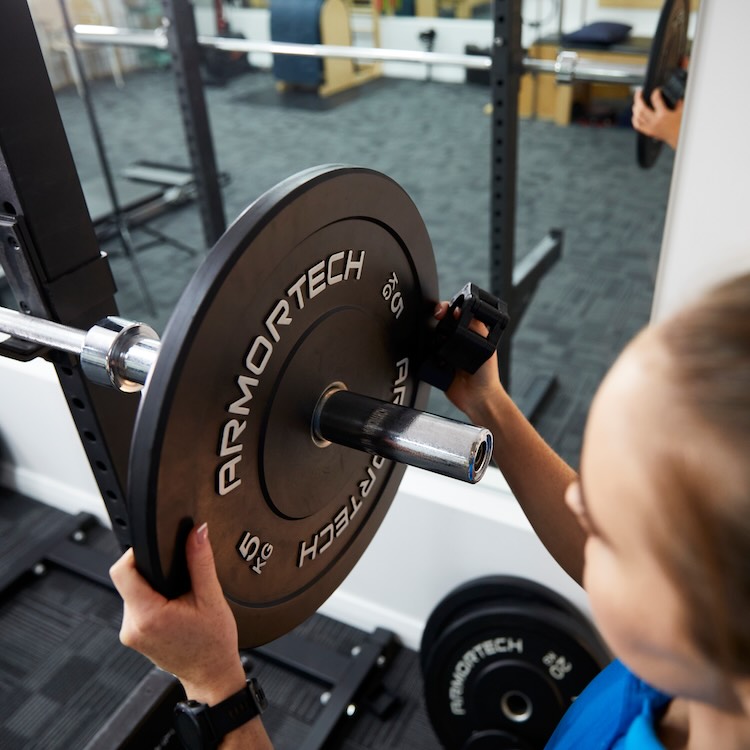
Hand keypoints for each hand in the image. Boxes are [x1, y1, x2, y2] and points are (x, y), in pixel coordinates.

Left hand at [110, 524, 246, 702]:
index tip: (155, 547)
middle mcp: (132, 626)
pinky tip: (171, 606)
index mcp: (148, 615)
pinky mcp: (133, 636)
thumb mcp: (211, 597)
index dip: (135, 552)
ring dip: (151, 586)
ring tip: (177, 595)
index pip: (122, 571)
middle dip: (150, 570)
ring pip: (131, 592)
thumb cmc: (213, 643)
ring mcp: (130, 633)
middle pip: (127, 580)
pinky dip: (150, 599)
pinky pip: (135, 606)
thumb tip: (196, 531)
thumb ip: (200, 561)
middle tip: (176, 576)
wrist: (211, 675)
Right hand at [433, 301, 507, 422]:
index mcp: (470, 334)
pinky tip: (431, 353)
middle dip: (437, 318)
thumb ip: (475, 327)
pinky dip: (425, 352)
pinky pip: (426, 355)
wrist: (477, 398)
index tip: (444, 310)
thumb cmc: (487, 374)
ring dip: (431, 335)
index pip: (457, 314)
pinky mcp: (436, 365)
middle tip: (437, 316)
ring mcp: (446, 353)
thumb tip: (460, 310)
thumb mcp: (486, 346)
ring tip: (436, 336)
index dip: (449, 308)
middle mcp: (457, 342)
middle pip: (442, 323)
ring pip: (432, 337)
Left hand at [631, 87, 683, 149]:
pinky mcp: (648, 132)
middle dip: (638, 99)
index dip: (655, 93)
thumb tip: (674, 95)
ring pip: (637, 117)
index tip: (656, 90)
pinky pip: (637, 126)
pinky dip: (634, 119)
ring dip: (635, 108)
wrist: (678, 137)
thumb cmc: (680, 125)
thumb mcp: (681, 111)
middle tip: (638, 93)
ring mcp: (650, 127)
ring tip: (636, 102)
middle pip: (641, 109)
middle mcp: (655, 121)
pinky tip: (635, 115)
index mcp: (663, 115)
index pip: (656, 100)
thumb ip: (677, 102)